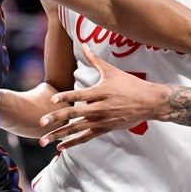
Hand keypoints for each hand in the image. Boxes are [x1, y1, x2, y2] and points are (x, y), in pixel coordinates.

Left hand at [38, 44, 166, 150]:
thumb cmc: (130, 84)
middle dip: (56, 118)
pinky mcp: (105, 129)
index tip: (51, 100)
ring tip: (44, 141)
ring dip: (59, 135)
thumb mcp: (111, 71)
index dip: (65, 97)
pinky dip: (73, 143)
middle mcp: (100, 107)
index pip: (79, 94)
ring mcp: (102, 120)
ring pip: (77, 129)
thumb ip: (94, 60)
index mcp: (100, 92)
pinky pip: (86, 137)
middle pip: (74, 114)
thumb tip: (84, 44)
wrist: (149, 102)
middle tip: (40, 122)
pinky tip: (60, 147)